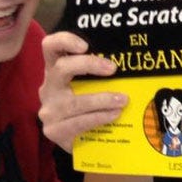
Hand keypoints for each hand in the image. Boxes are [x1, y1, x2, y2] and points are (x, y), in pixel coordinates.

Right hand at [38, 31, 128, 146]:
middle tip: (113, 68)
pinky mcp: (53, 130)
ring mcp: (49, 110)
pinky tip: (114, 114)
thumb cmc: (89, 106)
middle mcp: (49, 87)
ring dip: (102, 99)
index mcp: (56, 71)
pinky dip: (99, 117)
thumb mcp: (92, 86)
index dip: (64, 40)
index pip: (50, 47)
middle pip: (62, 68)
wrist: (80, 141)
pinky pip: (79, 122)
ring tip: (123, 100)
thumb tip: (133, 63)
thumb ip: (101, 74)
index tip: (85, 45)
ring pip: (74, 101)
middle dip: (89, 65)